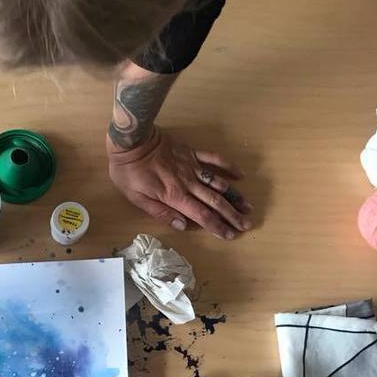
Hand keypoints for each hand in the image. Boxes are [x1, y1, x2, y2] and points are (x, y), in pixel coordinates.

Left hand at [106, 126, 253, 239]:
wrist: (132, 142)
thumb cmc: (129, 172)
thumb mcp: (136, 198)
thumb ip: (160, 212)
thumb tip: (183, 226)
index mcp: (175, 197)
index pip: (202, 216)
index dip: (217, 227)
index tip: (230, 235)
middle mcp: (189, 183)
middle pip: (215, 202)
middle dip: (232, 215)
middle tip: (246, 225)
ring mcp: (193, 167)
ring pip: (219, 183)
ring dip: (234, 196)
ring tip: (247, 207)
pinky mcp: (192, 153)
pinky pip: (214, 159)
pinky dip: (228, 166)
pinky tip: (240, 174)